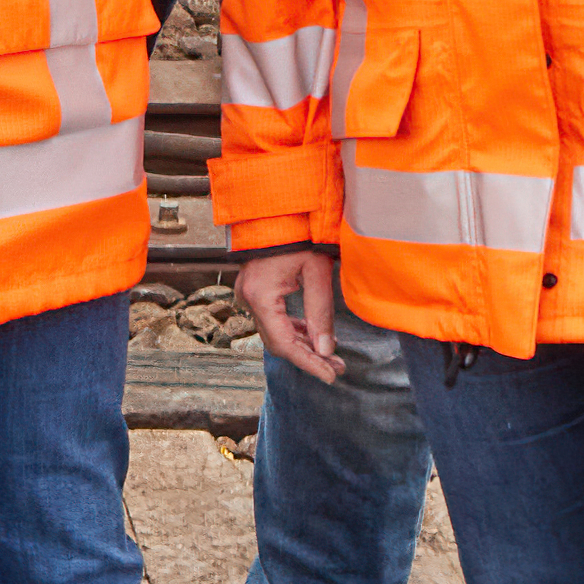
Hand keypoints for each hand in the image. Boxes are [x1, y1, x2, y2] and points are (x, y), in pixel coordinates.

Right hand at [242, 244, 346, 382]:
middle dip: (308, 357)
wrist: (277, 207)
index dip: (308, 363)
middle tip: (336, 367)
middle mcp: (248, 298)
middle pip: (277, 342)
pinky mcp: (254, 290)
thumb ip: (321, 312)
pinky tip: (312, 336)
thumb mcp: (316, 271)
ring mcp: (248, 294)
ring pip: (274, 332)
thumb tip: (326, 349)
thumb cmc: (297, 232)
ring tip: (330, 355)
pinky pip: (272, 319)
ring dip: (302, 345)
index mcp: (261, 295)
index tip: (330, 375)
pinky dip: (292, 329)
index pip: (285, 343)